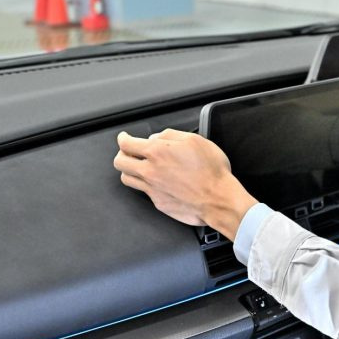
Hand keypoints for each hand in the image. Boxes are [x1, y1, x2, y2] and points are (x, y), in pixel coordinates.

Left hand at [113, 129, 256, 240]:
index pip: (127, 144)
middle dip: (122, 154)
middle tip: (128, 153)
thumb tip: (156, 138)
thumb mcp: (195, 141)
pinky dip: (146, 185)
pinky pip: (143, 192)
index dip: (123, 138)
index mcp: (157, 152)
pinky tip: (155, 182)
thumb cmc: (211, 171)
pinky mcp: (158, 203)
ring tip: (137, 168)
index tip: (124, 138)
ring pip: (127, 179)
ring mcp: (152, 189)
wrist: (218, 199)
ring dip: (129, 171)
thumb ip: (171, 135)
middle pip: (120, 162)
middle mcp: (150, 171)